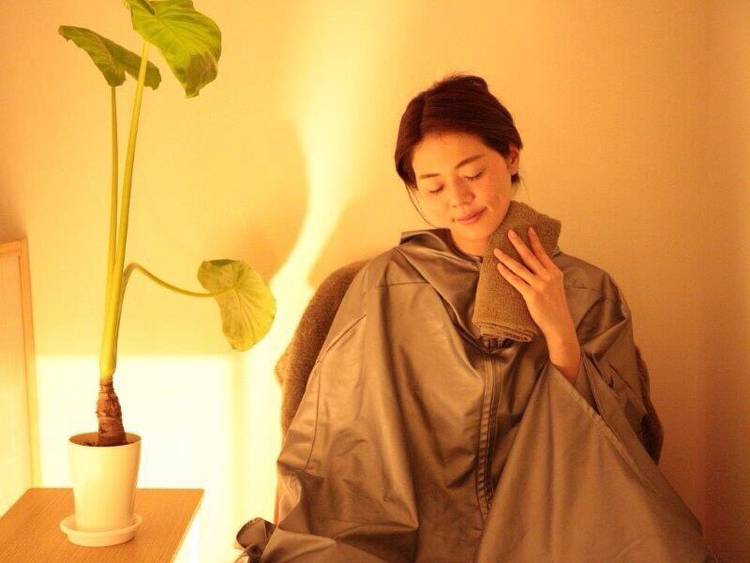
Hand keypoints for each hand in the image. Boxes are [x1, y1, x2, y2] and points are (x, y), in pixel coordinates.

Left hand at [493, 226, 575, 340]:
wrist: (559, 324)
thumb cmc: (555, 306)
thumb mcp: (556, 286)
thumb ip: (548, 275)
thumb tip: (537, 265)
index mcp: (554, 272)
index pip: (542, 253)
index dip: (534, 241)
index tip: (528, 229)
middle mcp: (547, 276)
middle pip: (529, 256)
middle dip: (518, 243)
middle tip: (509, 232)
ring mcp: (539, 285)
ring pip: (519, 267)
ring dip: (506, 258)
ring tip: (497, 250)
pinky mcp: (531, 295)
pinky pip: (516, 281)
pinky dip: (506, 273)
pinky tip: (499, 267)